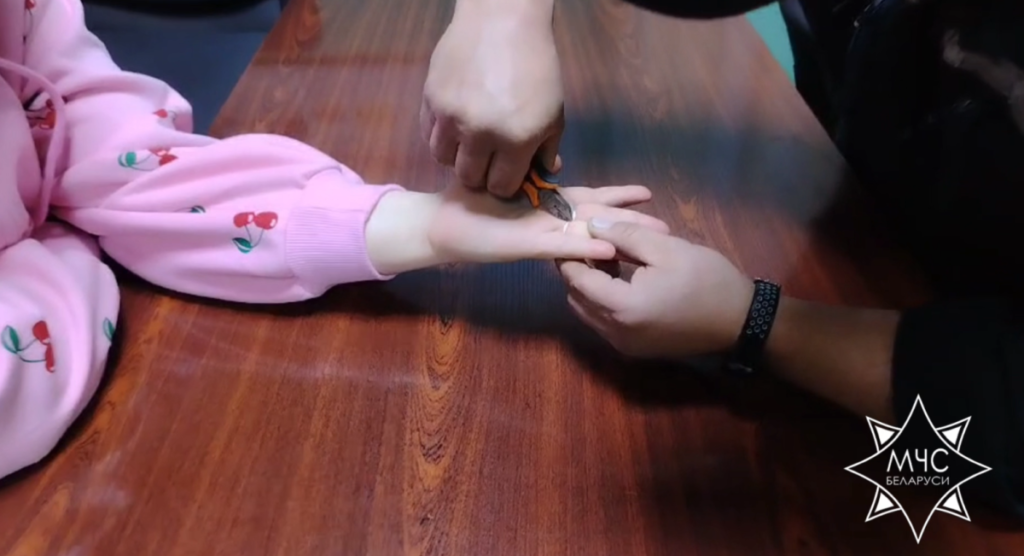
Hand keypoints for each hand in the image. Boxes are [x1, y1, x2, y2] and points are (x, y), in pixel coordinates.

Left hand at [366, 186, 667, 274]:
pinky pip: (560, 247)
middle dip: (632, 223)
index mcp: (548, 205)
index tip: (648, 194)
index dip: (619, 197)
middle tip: (667, 227)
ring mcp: (541, 235)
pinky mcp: (526, 247)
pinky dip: (584, 249)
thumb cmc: (469, 202)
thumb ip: (529, 173)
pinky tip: (609, 251)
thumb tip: (553, 164)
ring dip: (620, 239)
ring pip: (588, 237)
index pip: (591, 199)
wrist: (441, 225)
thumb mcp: (505, 179)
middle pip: (599, 221)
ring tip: (651, 239)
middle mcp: (551, 222)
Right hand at [421, 0, 563, 196]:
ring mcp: (451, 117)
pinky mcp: (431, 100)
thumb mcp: (553, 111)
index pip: (501, 187)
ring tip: (469, 141)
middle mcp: (480, 134)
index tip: (505, 174)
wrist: (501, 21)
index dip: (504, 184)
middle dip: (480, 174)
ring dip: (457, 156)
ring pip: (443, 160)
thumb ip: (546, 148)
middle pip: (470, 178)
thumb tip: (544, 175)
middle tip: (487, 160)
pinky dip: (441, 135)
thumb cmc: (535, 67)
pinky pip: (429, 134)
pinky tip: (455, 124)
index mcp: (516, 139)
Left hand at [557, 219, 754, 358]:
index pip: (576, 279)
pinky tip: (617, 278)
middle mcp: (615, 332)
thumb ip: (624, 234)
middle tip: (585, 241)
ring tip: (602, 257)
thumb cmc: (707, 280)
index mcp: (622, 307)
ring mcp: (624, 344)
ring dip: (587, 286)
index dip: (569, 253)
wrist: (741, 321)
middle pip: (576, 298)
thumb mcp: (667, 247)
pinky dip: (601, 301)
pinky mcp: (634, 348)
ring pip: (587, 312)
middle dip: (574, 269)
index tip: (570, 231)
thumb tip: (592, 224)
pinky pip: (603, 322)